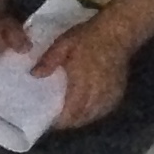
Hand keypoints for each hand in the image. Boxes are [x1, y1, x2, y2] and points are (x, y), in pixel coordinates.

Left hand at [34, 12, 140, 131]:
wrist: (118, 31)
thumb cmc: (88, 37)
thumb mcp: (63, 43)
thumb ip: (49, 60)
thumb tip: (35, 75)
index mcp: (82, 83)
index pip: (70, 112)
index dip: (60, 121)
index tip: (49, 120)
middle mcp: (97, 93)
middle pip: (82, 117)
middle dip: (69, 121)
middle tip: (57, 118)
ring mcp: (110, 94)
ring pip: (94, 115)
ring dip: (81, 118)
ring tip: (70, 115)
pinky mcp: (118, 92)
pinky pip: (105, 109)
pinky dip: (94, 113)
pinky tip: (88, 109)